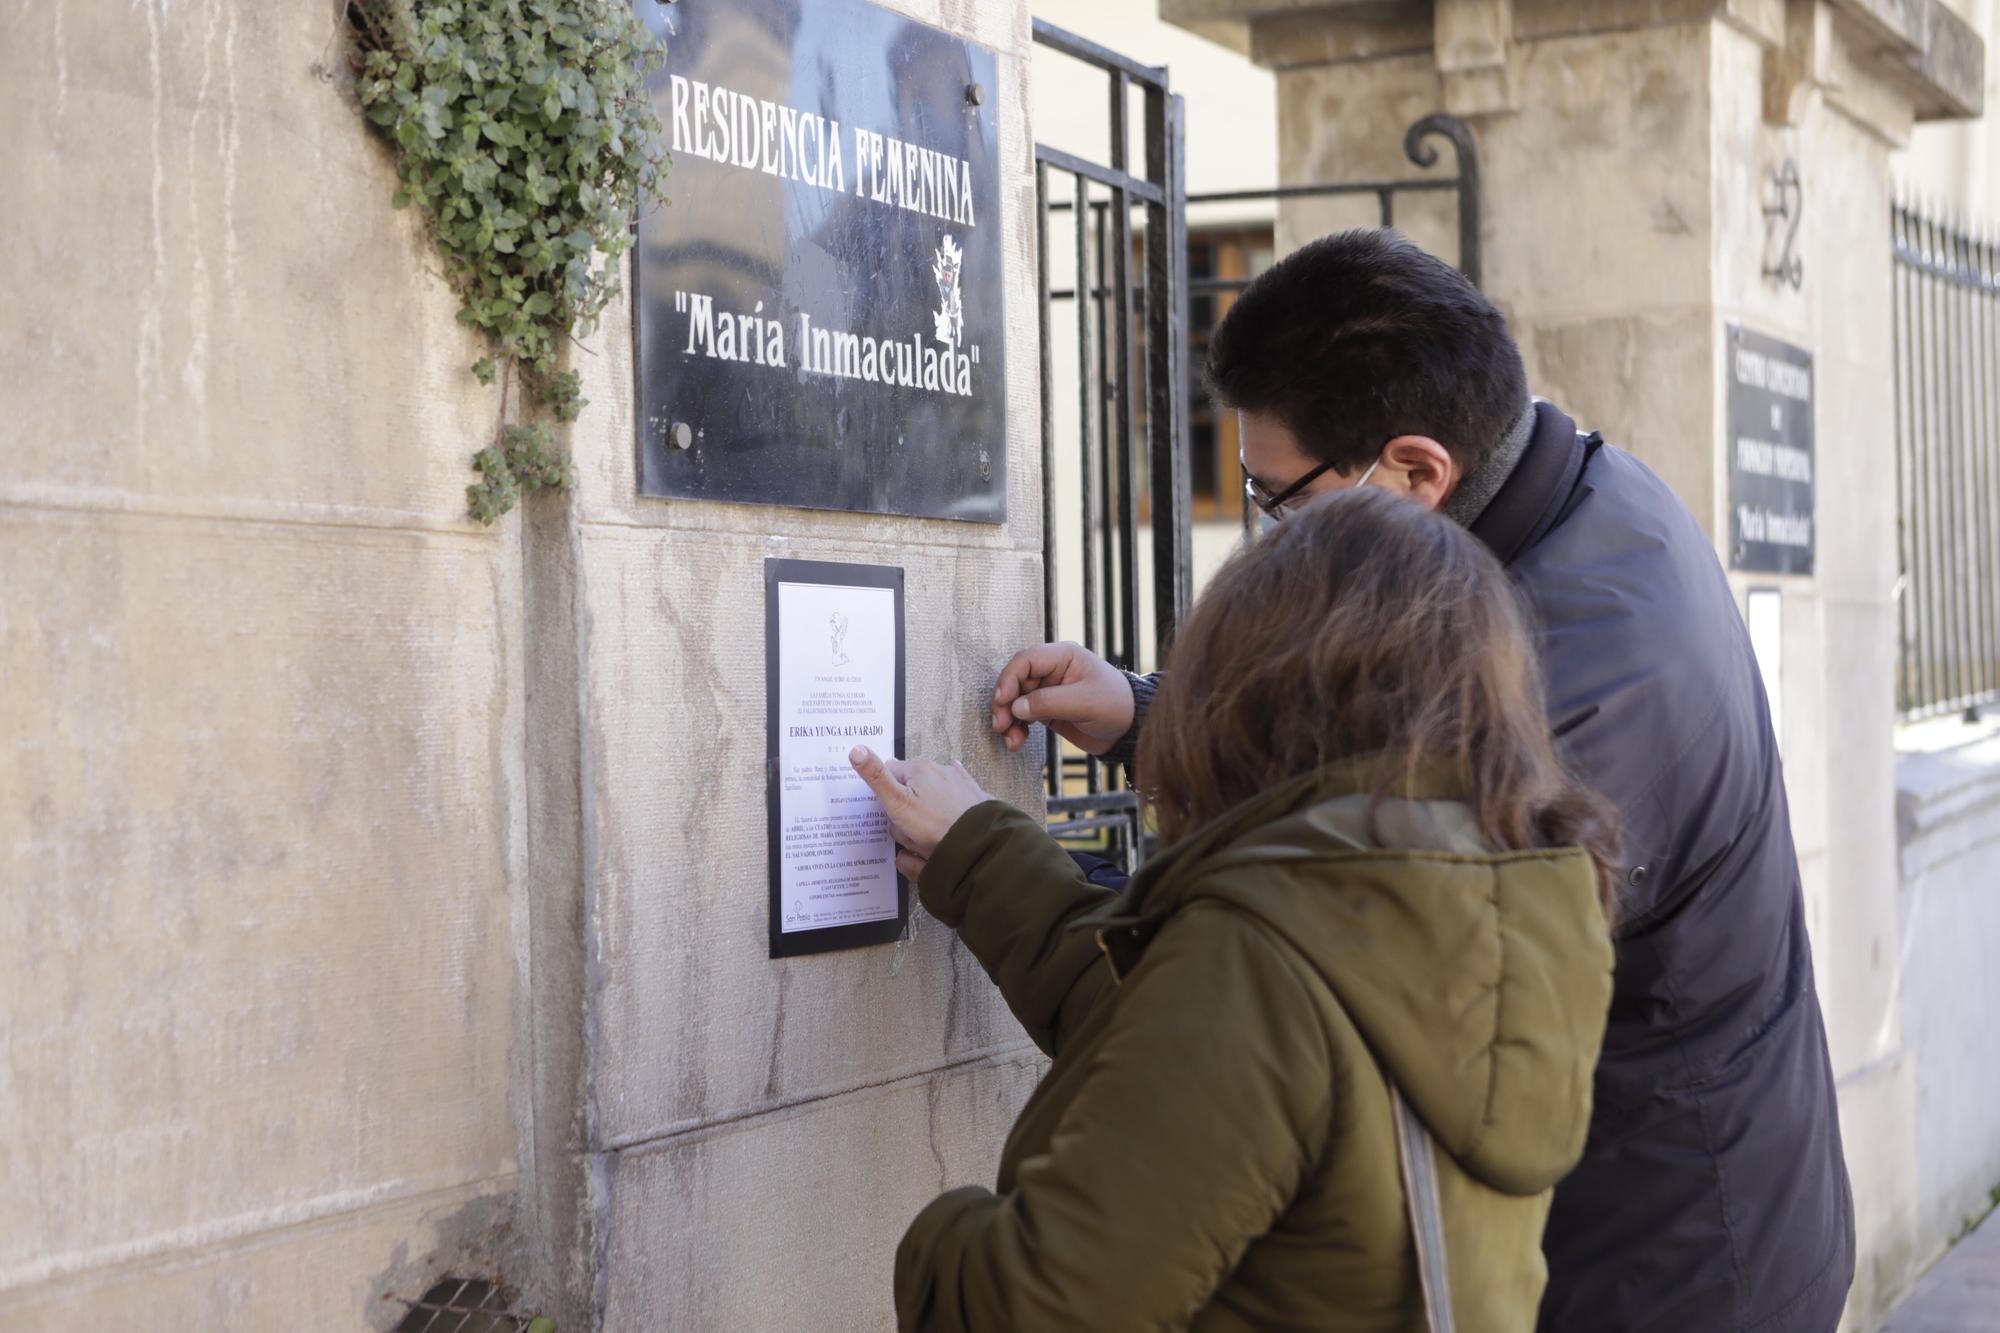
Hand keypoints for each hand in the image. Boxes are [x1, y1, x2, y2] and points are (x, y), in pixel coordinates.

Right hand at [849, 746, 995, 878]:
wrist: (979, 843)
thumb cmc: (936, 826)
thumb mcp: (898, 804)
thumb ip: (876, 777)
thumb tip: (856, 749)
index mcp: (919, 768)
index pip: (888, 775)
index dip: (886, 799)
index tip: (892, 816)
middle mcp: (940, 768)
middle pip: (909, 788)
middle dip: (906, 811)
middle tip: (912, 833)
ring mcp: (958, 781)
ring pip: (929, 796)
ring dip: (926, 814)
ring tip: (931, 838)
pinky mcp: (972, 795)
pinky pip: (951, 801)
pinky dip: (947, 810)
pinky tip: (947, 819)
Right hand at [990, 641, 1134, 755]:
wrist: (1129, 729)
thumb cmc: (1116, 706)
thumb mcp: (1084, 702)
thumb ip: (1048, 702)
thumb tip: (1015, 707)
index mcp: (1063, 656)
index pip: (1026, 660)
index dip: (1009, 678)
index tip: (1003, 701)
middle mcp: (1052, 670)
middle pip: (1016, 681)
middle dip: (1005, 704)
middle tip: (1000, 725)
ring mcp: (1048, 690)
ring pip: (1016, 700)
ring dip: (1009, 719)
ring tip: (1011, 740)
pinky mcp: (1047, 709)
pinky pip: (1023, 715)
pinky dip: (1017, 728)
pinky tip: (1017, 742)